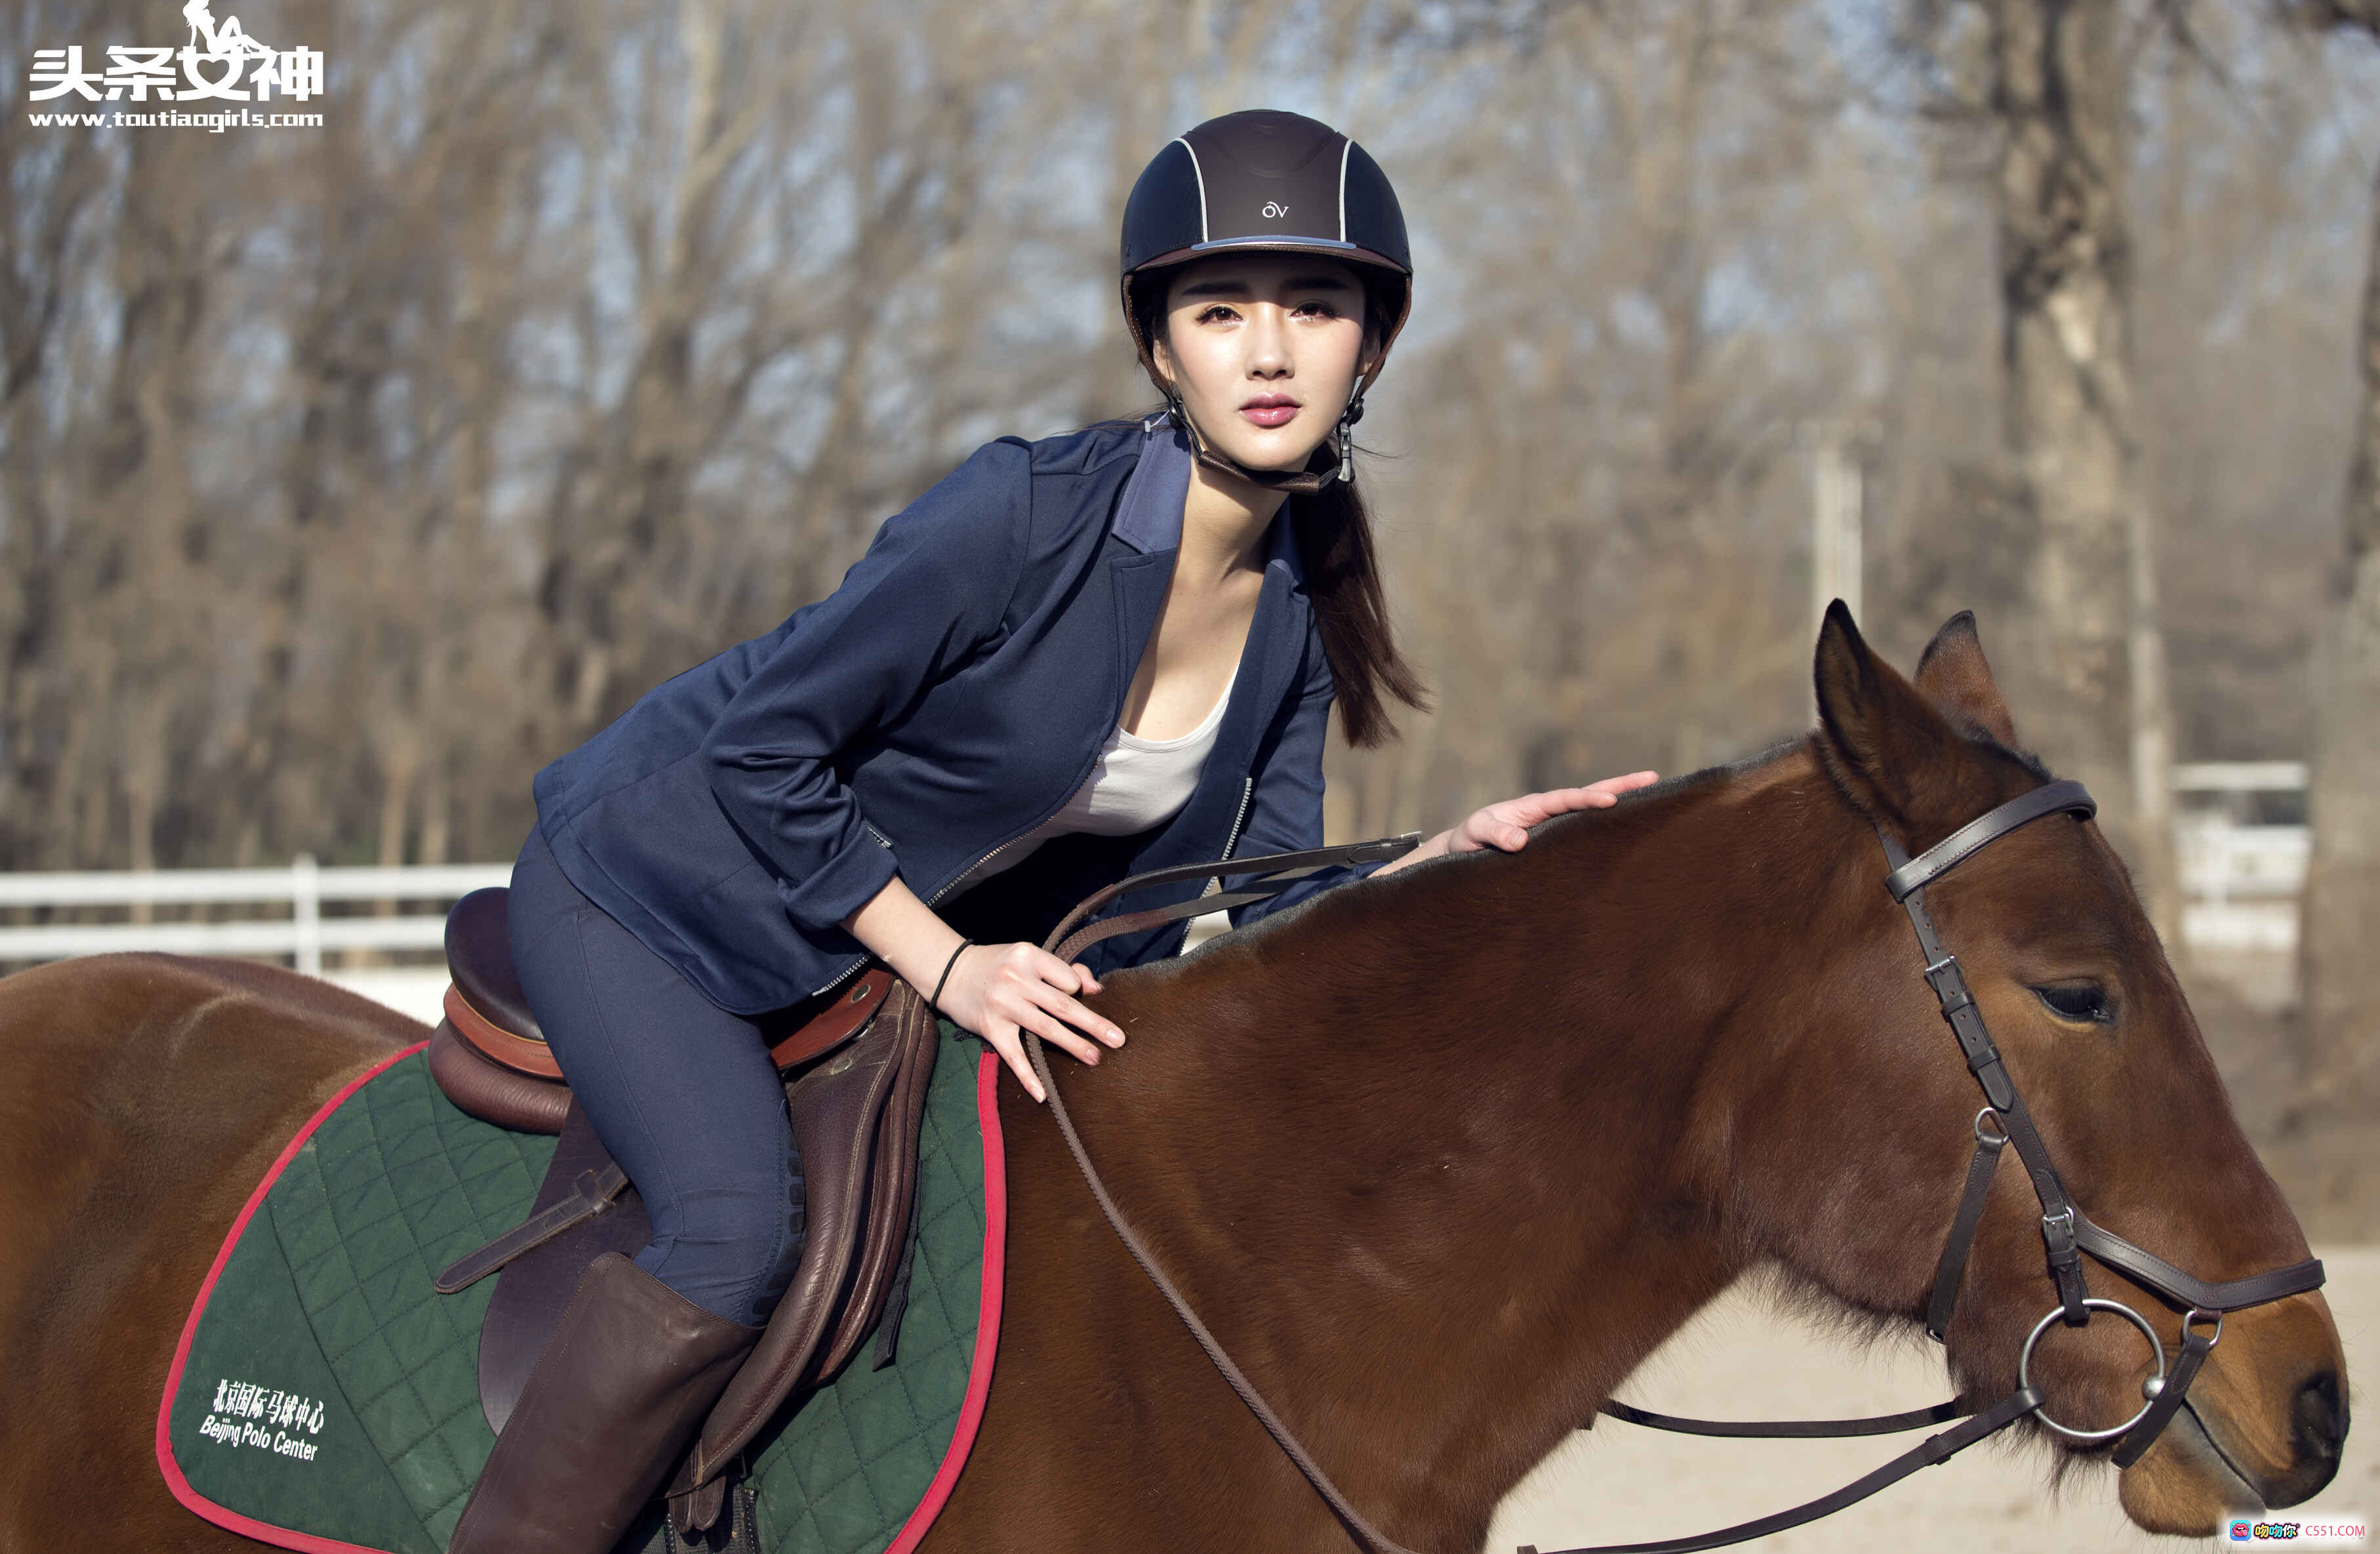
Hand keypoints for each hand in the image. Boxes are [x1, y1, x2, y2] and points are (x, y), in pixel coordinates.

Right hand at [932, 940, 1125, 1102]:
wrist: (950, 973)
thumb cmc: (999, 965)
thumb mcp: (1027, 957)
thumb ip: (1062, 970)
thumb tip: (1095, 989)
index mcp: (1028, 957)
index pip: (1067, 980)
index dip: (1079, 991)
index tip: (1082, 999)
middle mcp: (1015, 979)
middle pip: (1063, 1005)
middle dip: (1093, 1024)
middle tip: (1118, 1039)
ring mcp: (1002, 1005)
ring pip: (1046, 1028)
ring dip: (1074, 1045)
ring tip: (1096, 1058)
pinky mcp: (990, 1029)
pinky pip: (1014, 1056)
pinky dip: (1028, 1077)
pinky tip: (1043, 1094)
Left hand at [1447, 771, 1660, 854]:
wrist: (1462, 849)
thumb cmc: (1469, 839)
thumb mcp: (1476, 834)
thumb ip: (1495, 835)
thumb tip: (1520, 842)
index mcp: (1533, 807)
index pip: (1566, 799)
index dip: (1588, 799)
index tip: (1611, 801)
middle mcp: (1548, 812)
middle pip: (1589, 796)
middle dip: (1620, 787)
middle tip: (1653, 778)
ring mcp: (1554, 826)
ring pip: (1591, 813)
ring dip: (1620, 804)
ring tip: (1653, 799)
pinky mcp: (1555, 843)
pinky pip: (1584, 832)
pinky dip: (1607, 827)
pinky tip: (1628, 832)